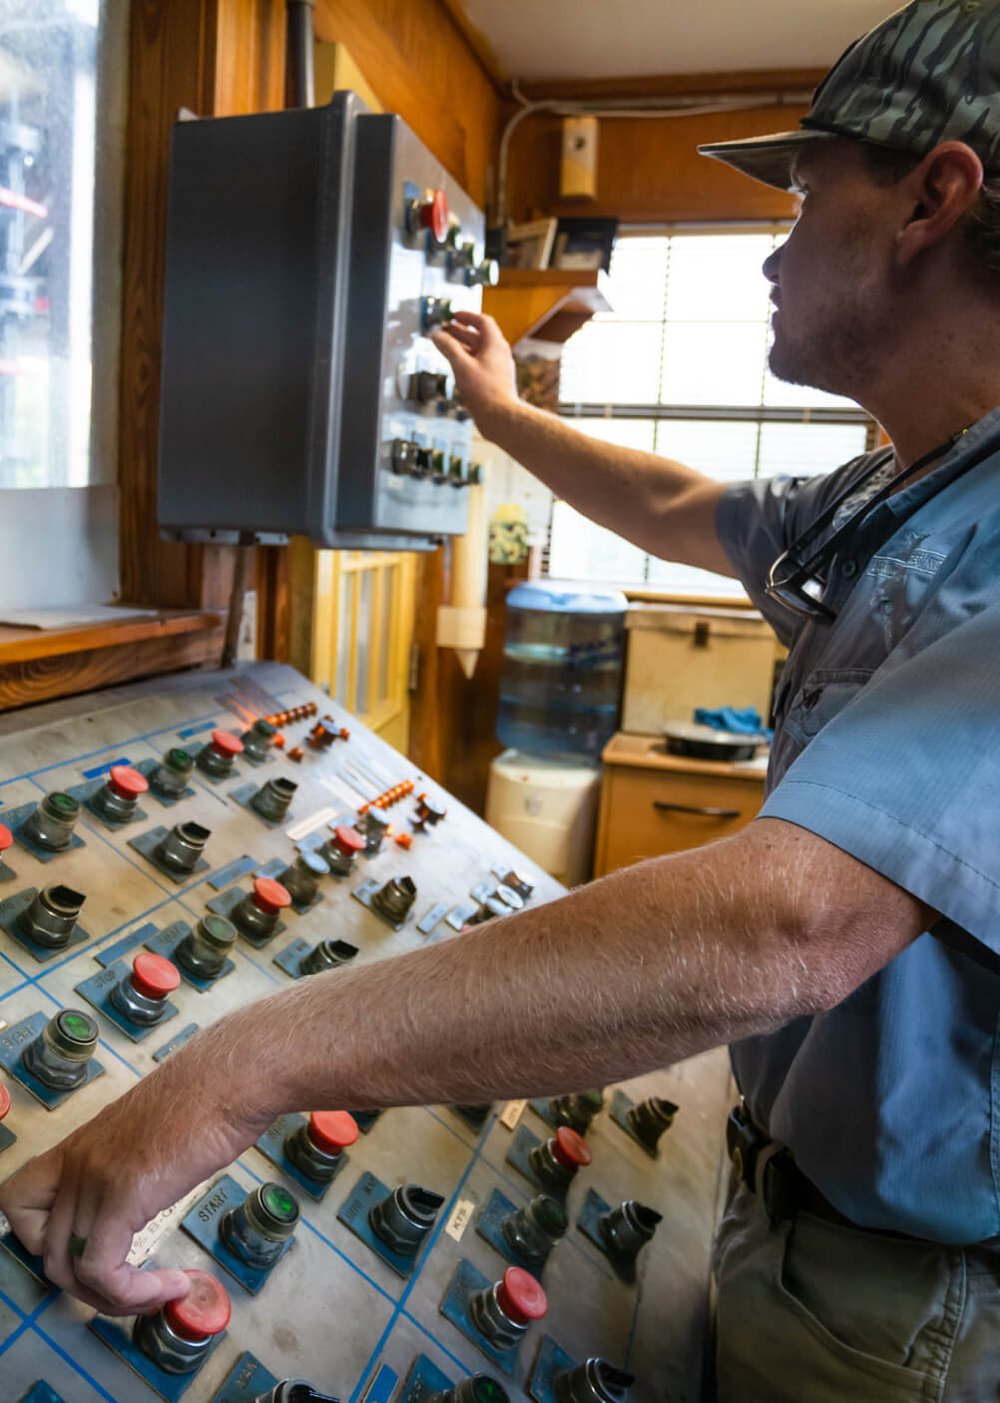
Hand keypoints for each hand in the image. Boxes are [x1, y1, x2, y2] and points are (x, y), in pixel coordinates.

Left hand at [0, 1045, 262, 1314]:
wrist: (233, 1076)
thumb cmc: (210, 1094)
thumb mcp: (151, 1132)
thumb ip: (131, 1162)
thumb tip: (147, 1188)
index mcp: (78, 1146)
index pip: (18, 1202)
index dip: (42, 1238)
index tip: (90, 1245)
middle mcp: (76, 1163)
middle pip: (50, 1254)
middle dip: (92, 1286)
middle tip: (137, 1287)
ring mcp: (96, 1179)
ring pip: (73, 1272)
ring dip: (118, 1299)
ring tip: (160, 1292)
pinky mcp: (124, 1196)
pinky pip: (104, 1272)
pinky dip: (136, 1294)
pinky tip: (175, 1284)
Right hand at [431, 311, 516, 433]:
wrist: (501, 417)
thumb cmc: (484, 392)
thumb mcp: (461, 365)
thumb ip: (448, 347)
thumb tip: (436, 334)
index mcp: (495, 344)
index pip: (483, 322)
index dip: (467, 316)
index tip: (454, 315)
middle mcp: (499, 354)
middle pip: (480, 336)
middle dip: (461, 331)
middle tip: (445, 330)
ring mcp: (499, 368)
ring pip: (479, 351)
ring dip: (463, 346)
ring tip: (446, 347)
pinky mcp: (496, 381)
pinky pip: (481, 364)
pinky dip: (468, 360)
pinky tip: (457, 366)